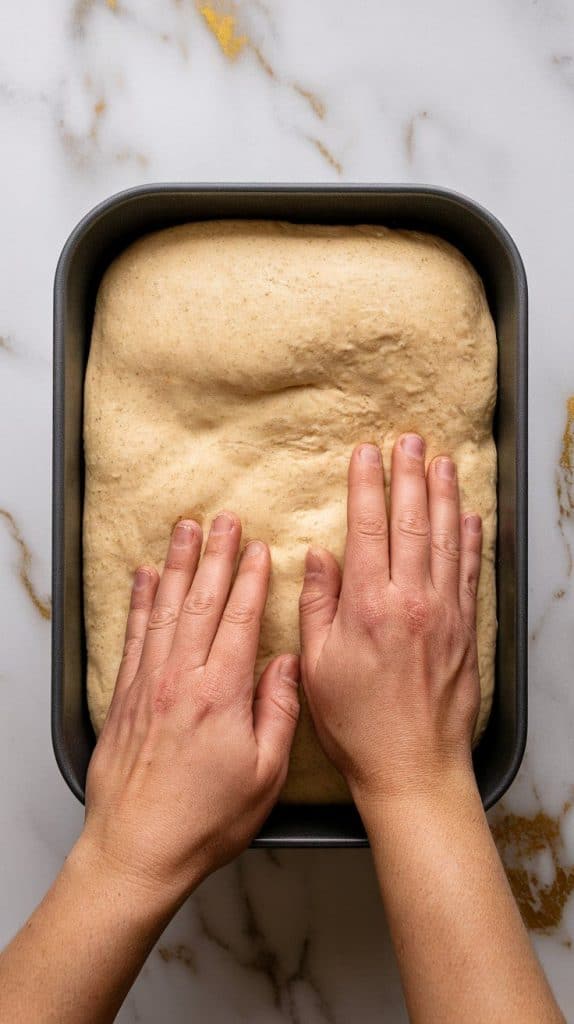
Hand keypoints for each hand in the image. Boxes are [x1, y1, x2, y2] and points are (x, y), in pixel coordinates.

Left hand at [80, 514, 299, 909]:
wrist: (138, 849)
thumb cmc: (206, 820)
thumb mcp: (265, 774)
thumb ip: (278, 711)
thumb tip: (287, 663)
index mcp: (221, 694)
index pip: (239, 619)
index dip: (250, 579)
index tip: (257, 547)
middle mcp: (182, 678)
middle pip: (201, 601)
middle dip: (215, 556)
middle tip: (223, 519)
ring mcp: (148, 683)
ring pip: (164, 608)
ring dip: (176, 565)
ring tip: (185, 529)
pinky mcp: (125, 696)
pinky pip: (133, 635)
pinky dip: (138, 601)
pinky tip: (142, 576)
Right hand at [299, 435, 481, 805]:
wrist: (412, 766)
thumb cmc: (358, 724)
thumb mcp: (317, 666)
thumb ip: (319, 605)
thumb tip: (320, 557)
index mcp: (369, 606)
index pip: (369, 528)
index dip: (367, 485)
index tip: (365, 454)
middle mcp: (412, 600)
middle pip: (412, 522)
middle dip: (410, 475)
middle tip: (409, 441)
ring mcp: (445, 613)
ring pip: (447, 539)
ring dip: (444, 496)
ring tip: (442, 462)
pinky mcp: (467, 630)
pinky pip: (471, 573)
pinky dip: (471, 540)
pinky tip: (470, 516)